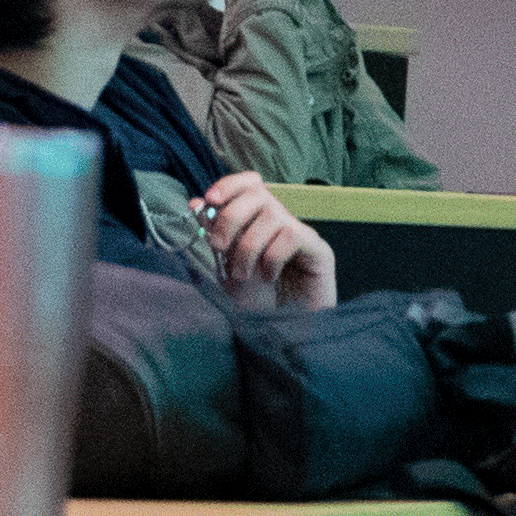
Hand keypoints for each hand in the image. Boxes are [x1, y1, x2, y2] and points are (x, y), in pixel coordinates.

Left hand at [194, 173, 334, 308]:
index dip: (229, 184)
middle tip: (218, 246)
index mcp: (260, 221)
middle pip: (257, 193)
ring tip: (242, 274)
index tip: (209, 199)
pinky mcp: (319, 250)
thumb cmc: (260, 303)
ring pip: (272, 215)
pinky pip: (291, 236)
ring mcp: (302, 234)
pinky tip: (270, 277)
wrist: (289, 332)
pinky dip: (271, 258)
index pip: (250, 183)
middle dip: (230, 217)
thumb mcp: (227, 269)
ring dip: (248, 246)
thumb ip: (215, 239)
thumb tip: (196, 204)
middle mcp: (282, 222)